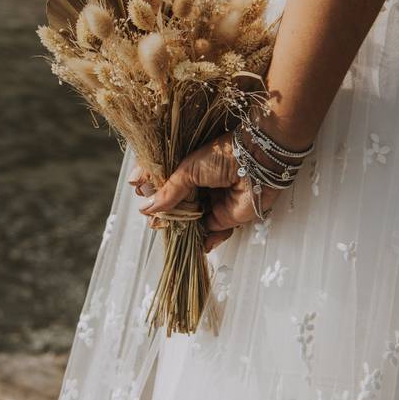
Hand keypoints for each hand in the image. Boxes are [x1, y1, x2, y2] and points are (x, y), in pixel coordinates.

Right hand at [133, 133, 278, 251]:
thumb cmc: (222, 156)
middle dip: (165, 215)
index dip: (152, 191)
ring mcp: (211, 202)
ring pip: (191, 221)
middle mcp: (198, 186)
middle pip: (176, 205)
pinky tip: (195, 243)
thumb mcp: (188, 170)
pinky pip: (211, 232)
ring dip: (181, 229)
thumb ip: (168, 191)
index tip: (140, 194)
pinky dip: (204, 240)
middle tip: (154, 222)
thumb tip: (146, 208)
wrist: (258, 162)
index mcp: (188, 168)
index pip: (164, 182)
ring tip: (169, 233)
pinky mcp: (225, 218)